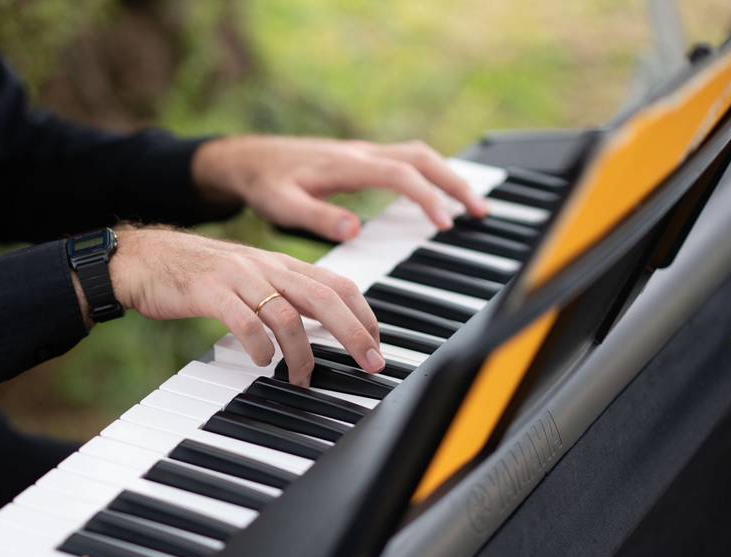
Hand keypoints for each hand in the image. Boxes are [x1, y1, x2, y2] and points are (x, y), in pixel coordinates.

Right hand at [102, 225, 384, 385]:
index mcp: (280, 264)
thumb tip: (320, 326)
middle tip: (371, 364)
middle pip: (325, 298)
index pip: (338, 284)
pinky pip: (245, 321)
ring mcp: (239, 277)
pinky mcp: (210, 291)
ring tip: (302, 378)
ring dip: (302, 353)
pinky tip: (260, 362)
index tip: (377, 345)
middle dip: (354, 333)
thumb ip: (283, 296)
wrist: (143, 258)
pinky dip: (259, 346)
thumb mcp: (250, 278)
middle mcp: (266, 267)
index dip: (364, 314)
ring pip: (288, 314)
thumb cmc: (198, 274)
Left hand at [192, 135, 489, 241]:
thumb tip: (355, 229)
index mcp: (347, 165)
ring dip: (448, 177)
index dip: (427, 197)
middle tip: (481, 213)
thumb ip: (317, 216)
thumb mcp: (282, 206)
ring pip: (419, 156)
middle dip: (455, 183)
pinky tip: (438, 195)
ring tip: (472, 207)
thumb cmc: (265, 184)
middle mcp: (361, 153)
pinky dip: (431, 174)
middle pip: (422, 158)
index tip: (445, 224)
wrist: (249, 160)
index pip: (401, 175)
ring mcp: (363, 153)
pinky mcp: (361, 159)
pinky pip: (406, 160)